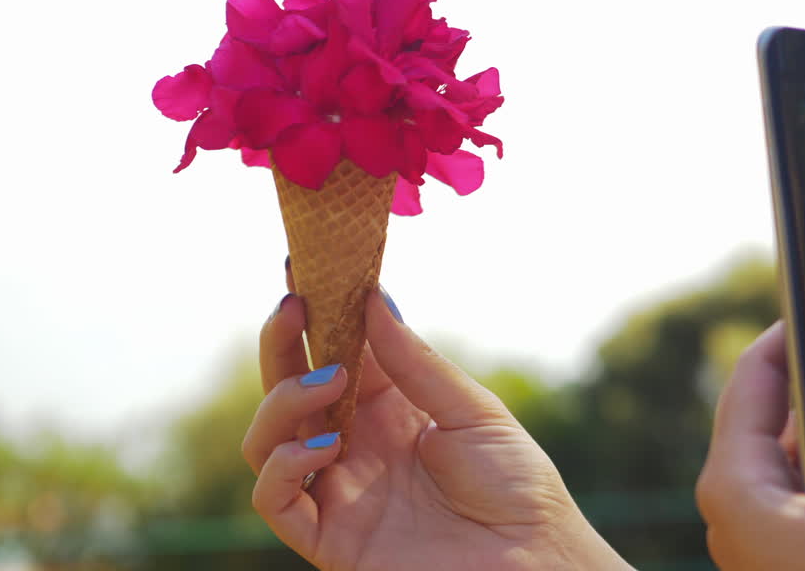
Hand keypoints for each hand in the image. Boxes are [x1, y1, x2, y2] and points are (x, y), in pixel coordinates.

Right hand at [242, 264, 630, 570]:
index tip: (303, 262)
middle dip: (281, 343)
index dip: (317, 310)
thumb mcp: (473, 411)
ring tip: (328, 379)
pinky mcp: (331, 538)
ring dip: (282, 401)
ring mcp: (338, 490)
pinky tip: (326, 446)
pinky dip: (284, 467)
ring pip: (267, 441)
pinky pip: (275, 501)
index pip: (335, 350)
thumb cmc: (518, 486)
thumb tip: (374, 297)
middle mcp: (354, 444)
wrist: (537, 562)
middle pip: (289, 388)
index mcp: (389, 408)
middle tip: (293, 302)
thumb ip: (416, 363)